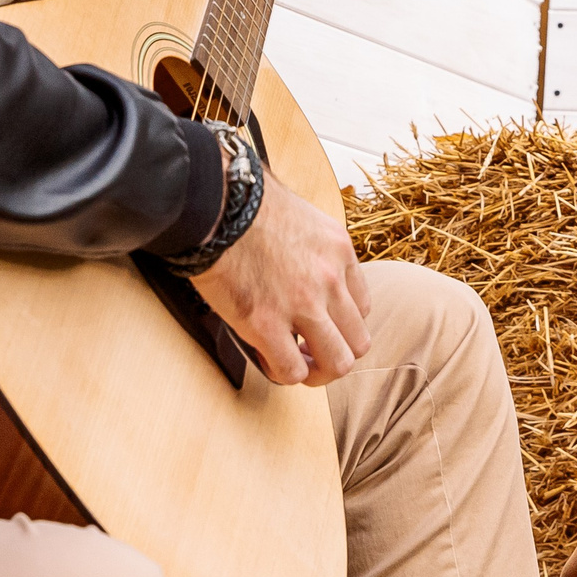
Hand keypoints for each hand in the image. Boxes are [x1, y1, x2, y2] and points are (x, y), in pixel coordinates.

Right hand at [191, 177, 372, 388]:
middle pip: (358, 340)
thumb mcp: (300, 216)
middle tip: (311, 353)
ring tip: (296, 366)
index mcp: (339, 250)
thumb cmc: (246, 204)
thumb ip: (311, 248)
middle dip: (336, 353)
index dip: (340, 323)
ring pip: (337, 363)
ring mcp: (302, 305)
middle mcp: (329, 280)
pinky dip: (284, 373)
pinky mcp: (265, 324)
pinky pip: (291, 370)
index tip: (319, 324)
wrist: (215, 202)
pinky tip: (268, 360)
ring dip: (317, 372)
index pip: (361, 305)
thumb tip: (298, 269)